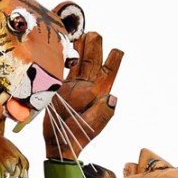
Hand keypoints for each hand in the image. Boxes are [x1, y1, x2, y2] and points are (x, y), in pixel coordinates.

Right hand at [43, 32, 120, 160]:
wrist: (60, 143)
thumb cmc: (80, 136)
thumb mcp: (94, 125)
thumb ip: (103, 112)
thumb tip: (112, 97)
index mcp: (100, 93)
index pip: (110, 72)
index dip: (113, 60)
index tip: (116, 51)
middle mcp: (89, 87)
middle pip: (94, 62)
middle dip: (95, 47)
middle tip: (95, 34)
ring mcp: (75, 86)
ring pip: (80, 63)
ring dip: (82, 48)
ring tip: (84, 34)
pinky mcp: (61, 88)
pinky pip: (66, 69)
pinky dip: (67, 58)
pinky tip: (68, 47)